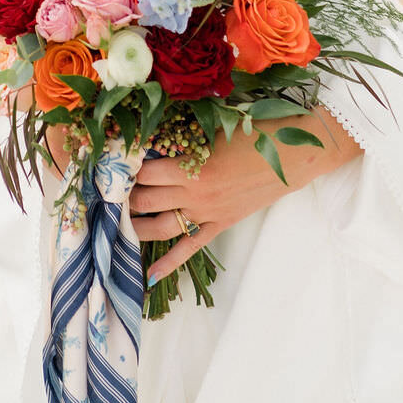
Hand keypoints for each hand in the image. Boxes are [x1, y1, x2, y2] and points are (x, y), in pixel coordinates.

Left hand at [129, 107, 360, 283]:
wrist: (296, 154)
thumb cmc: (259, 132)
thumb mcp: (218, 128)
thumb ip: (185, 134)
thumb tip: (154, 134)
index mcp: (193, 166)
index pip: (144, 171)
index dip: (124, 166)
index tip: (109, 162)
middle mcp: (195, 194)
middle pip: (146, 198)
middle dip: (124, 195)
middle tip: (107, 190)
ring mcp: (208, 213)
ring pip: (160, 227)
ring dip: (135, 226)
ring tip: (116, 222)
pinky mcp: (221, 224)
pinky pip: (190, 247)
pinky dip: (170, 263)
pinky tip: (151, 275)